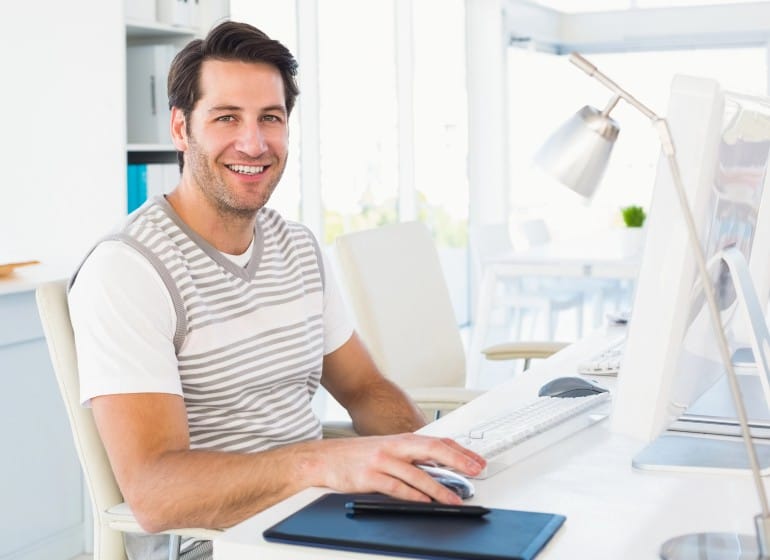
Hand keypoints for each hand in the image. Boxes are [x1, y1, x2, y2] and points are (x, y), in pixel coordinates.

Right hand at [311, 434, 485, 503]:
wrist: (323, 458)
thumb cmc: (356, 456)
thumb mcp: (387, 449)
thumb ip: (410, 457)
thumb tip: (438, 468)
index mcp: (400, 440)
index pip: (437, 442)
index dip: (460, 451)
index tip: (477, 461)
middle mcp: (394, 447)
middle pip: (432, 450)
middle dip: (457, 461)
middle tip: (475, 471)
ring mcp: (382, 461)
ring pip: (417, 474)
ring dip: (439, 489)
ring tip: (454, 500)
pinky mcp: (369, 477)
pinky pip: (396, 487)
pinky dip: (413, 496)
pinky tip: (424, 502)